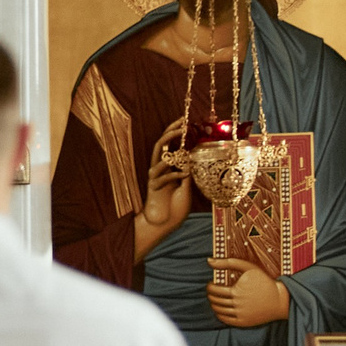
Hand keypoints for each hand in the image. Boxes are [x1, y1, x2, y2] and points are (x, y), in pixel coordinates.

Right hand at [135, 117, 193, 258]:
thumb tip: (193, 158)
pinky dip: (173, 174)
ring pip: (158, 156)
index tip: (187, 121)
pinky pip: (161, 175)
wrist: (165, 224)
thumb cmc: (176, 207)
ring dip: (171, 150)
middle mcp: (161, 168)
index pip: (172, 145)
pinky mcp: (153, 186)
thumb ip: (188, 173)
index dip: (177, 132)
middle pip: (161, 144)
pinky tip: (184, 175)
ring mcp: (155, 176)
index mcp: (170, 167)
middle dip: (171, 132)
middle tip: (182, 123)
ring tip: (182, 146)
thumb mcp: (188, 188)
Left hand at [205, 258, 289, 328]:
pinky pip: (225, 320)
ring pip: (219, 311)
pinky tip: (221, 309)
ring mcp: (241, 314)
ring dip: (214, 304)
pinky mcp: (244, 322)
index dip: (210, 287)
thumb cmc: (264, 281)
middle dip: (210, 295)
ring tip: (216, 299)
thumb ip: (228, 262)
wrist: (280, 299)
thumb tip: (209, 260)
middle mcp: (237, 304)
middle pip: (216, 301)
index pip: (214, 290)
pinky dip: (219, 314)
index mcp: (236, 291)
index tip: (211, 284)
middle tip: (212, 292)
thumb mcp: (248, 267)